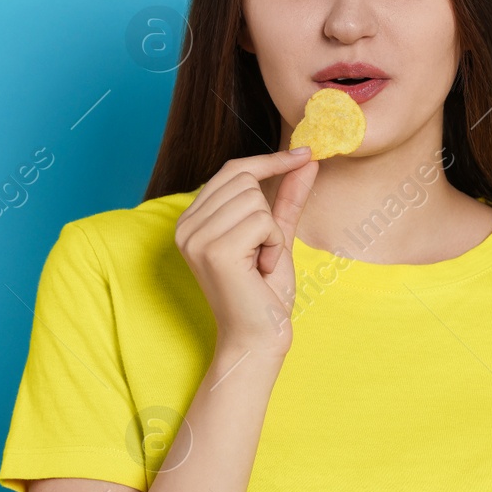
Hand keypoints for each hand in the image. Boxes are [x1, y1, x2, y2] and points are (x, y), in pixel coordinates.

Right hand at [174, 147, 318, 357]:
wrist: (259, 337)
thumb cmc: (265, 293)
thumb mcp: (276, 235)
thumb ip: (286, 197)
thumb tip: (306, 160)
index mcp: (192, 220)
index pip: (232, 170)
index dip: (269, 161)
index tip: (304, 153)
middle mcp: (186, 226)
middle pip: (244, 180)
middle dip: (267, 214)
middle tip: (262, 252)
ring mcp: (197, 238)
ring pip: (254, 200)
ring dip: (271, 233)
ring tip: (259, 263)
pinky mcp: (215, 250)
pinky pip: (262, 221)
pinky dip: (273, 244)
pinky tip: (260, 269)